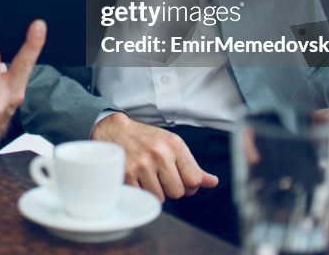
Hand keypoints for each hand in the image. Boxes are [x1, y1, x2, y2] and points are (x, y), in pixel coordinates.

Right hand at [90, 113, 217, 201]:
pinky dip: (141, 192)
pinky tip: (138, 179)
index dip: (190, 186)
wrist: (115, 131)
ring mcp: (142, 165)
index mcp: (175, 145)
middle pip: (178, 192)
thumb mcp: (172, 145)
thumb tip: (213, 182)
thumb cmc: (147, 139)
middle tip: (162, 178)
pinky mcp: (127, 174)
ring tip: (148, 177)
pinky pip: (143, 196)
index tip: (181, 181)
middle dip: (171, 189)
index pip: (194, 180)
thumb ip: (192, 166)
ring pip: (160, 198)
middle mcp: (159, 154)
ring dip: (156, 192)